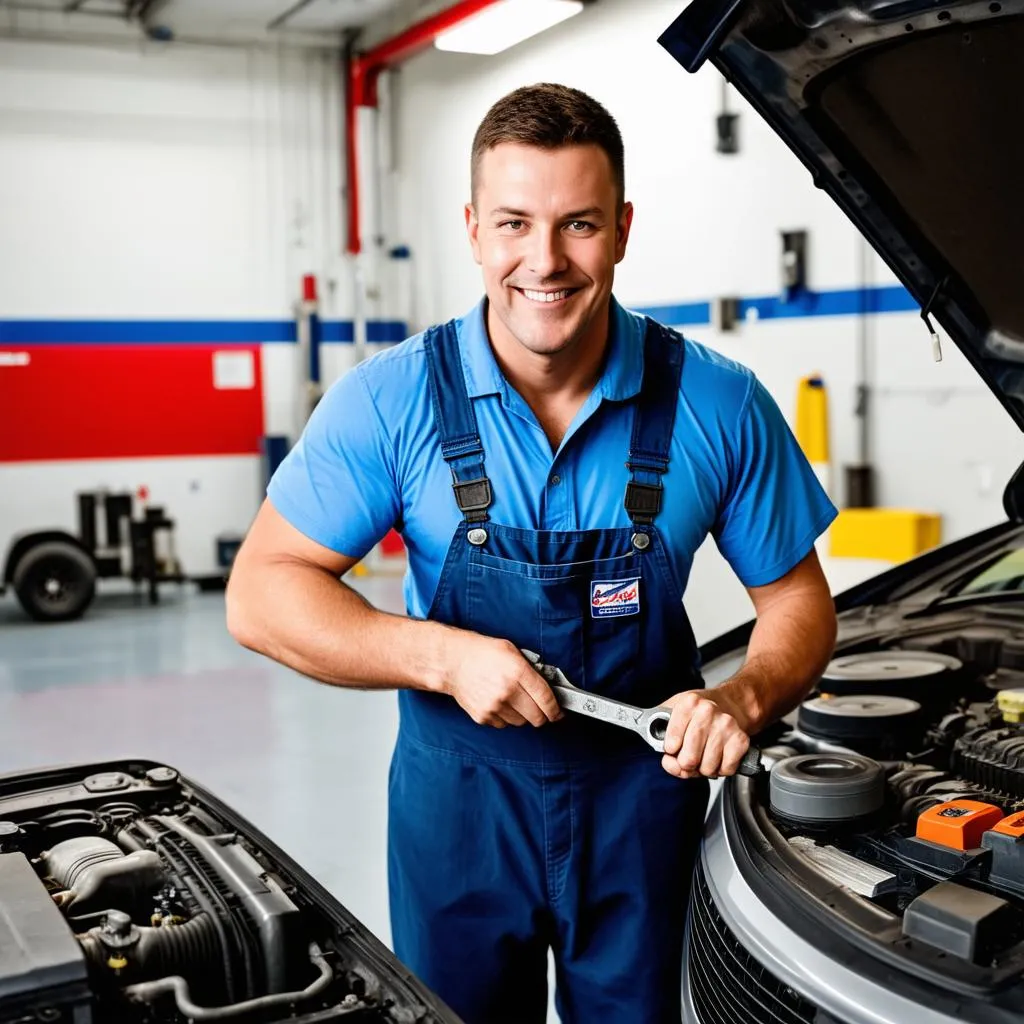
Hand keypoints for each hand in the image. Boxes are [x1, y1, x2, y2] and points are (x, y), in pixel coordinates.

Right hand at [441, 635, 562, 728]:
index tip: (558, 712)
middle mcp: (507, 691)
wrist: (452, 662)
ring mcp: (494, 706)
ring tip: (514, 700)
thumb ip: (532, 669)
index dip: (556, 709)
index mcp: (517, 671)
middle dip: (543, 715)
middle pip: (537, 717)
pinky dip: (506, 717)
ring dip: (523, 715)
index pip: (546, 699)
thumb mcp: (512, 651)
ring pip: (522, 722)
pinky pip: (504, 724)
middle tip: (541, 709)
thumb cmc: (483, 653)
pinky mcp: (483, 716)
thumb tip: (549, 687)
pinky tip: (499, 702)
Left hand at [660, 688, 749, 778]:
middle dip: (686, 764)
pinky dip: (721, 769)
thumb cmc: (696, 714)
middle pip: (689, 759)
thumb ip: (659, 738)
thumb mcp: (672, 714)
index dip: (670, 751)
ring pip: (708, 768)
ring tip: (704, 754)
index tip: (672, 747)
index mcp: (688, 703)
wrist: (729, 703)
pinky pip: (726, 770)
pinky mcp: (740, 739)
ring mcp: (726, 725)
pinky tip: (718, 756)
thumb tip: (669, 762)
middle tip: (689, 755)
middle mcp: (707, 711)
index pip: (670, 744)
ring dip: (704, 768)